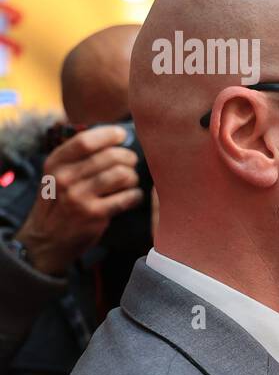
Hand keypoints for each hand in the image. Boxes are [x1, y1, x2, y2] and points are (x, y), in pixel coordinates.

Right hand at [13, 125, 142, 274]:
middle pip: (110, 156)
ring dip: (132, 177)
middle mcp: (64, 178)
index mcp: (55, 164)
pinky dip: (135, 195)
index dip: (108, 134)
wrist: (47, 240)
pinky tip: (132, 197)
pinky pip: (127, 197)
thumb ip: (78, 157)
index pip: (85, 140)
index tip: (121, 135)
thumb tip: (115, 135)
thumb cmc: (59, 202)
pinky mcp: (94, 214)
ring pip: (121, 175)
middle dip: (128, 157)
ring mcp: (78, 197)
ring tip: (129, 182)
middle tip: (131, 163)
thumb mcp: (57, 175)